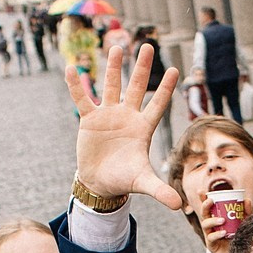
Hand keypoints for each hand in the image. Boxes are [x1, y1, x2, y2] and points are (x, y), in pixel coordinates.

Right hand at [67, 31, 181, 210]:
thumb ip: (160, 190)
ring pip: (111, 86)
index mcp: (143, 128)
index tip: (175, 70)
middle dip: (141, 68)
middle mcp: (127, 117)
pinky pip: (83, 99)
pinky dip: (77, 85)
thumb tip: (180, 206)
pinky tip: (72, 68)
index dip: (165, 89)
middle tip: (148, 45)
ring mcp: (108, 115)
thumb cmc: (124, 179)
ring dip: (113, 68)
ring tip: (117, 47)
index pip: (157, 105)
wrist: (100, 182)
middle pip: (136, 87)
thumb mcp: (143, 183)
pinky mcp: (89, 120)